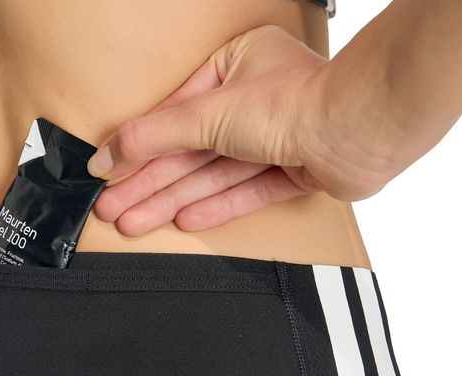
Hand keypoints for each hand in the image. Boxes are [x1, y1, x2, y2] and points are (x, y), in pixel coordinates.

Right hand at [88, 24, 338, 235]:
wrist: (355, 131)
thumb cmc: (293, 101)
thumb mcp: (208, 113)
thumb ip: (156, 136)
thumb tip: (108, 154)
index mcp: (234, 68)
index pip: (173, 116)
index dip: (137, 148)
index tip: (106, 171)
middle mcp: (254, 102)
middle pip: (190, 152)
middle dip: (149, 184)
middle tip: (113, 208)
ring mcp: (275, 139)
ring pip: (214, 175)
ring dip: (173, 200)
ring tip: (134, 222)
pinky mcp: (293, 170)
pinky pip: (246, 191)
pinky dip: (216, 206)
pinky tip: (184, 220)